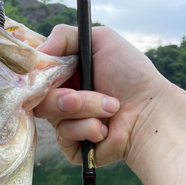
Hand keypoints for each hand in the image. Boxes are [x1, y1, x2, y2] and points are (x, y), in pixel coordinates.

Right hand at [35, 25, 168, 167]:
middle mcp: (62, 100)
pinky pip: (64, 138)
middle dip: (63, 97)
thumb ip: (64, 36)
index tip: (49, 73)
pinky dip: (87, 129)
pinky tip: (105, 128)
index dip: (39, 76)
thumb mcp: (101, 40)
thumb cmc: (130, 74)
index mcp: (65, 75)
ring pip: (54, 118)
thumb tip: (37, 53)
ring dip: (84, 110)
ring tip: (110, 108)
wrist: (150, 111)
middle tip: (80, 97)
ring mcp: (67, 124)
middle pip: (39, 100)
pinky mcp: (73, 147)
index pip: (35, 76)